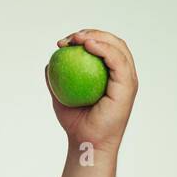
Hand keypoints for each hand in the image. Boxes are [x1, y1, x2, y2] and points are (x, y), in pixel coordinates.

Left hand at [46, 28, 137, 152]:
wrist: (85, 143)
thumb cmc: (75, 123)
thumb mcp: (59, 97)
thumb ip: (56, 80)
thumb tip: (48, 62)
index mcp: (111, 75)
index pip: (102, 48)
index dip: (85, 38)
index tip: (63, 42)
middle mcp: (122, 75)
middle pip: (113, 43)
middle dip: (92, 33)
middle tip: (70, 38)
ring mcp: (128, 80)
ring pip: (118, 47)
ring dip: (98, 37)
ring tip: (77, 38)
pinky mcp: (128, 86)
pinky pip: (117, 61)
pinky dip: (104, 49)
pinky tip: (87, 45)